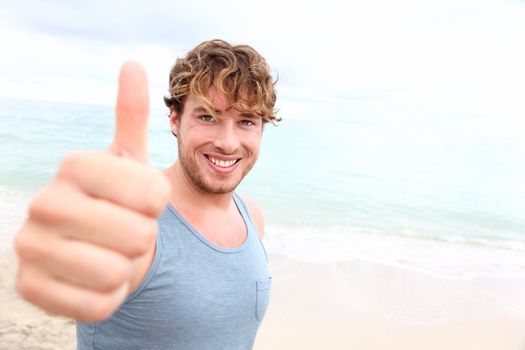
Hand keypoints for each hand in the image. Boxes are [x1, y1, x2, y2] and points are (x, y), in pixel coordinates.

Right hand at [14, 62, 170, 320]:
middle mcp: (44, 202)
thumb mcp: (129, 159)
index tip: (145, 202)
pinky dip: (111, 297)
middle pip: (138, 236)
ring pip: (117, 274)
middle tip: (127, 231)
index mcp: (74, 165)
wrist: (96, 247)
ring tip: (112, 253)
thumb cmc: (121, 201)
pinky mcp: (31, 290)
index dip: (159, 205)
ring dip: (128, 269)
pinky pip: (100, 304)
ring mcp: (30, 248)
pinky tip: (96, 280)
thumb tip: (132, 64)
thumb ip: (131, 116)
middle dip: (145, 239)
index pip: (152, 194)